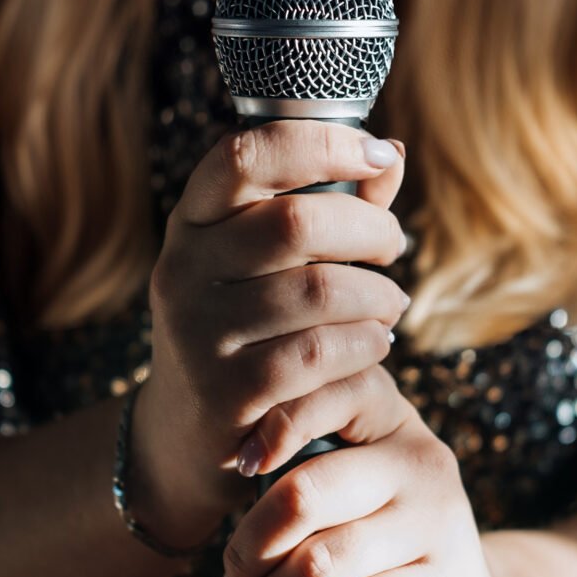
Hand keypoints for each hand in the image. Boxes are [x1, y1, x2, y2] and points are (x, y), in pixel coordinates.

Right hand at [134, 121, 410, 546]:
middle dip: (370, 229)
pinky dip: (365, 345)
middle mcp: (183, 269)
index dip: (321, 142)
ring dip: (378, 295)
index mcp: (193, 221)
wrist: (189, 435)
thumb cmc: (251, 327)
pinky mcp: (225, 392)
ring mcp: (199, 333)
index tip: (379, 153)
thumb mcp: (271, 262)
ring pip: (320, 292)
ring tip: (390, 305)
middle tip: (393, 245)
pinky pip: (319, 354)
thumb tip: (393, 154)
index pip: (244, 153)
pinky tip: (374, 345)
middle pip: (297, 222)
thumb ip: (330, 205)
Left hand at [212, 389, 505, 576]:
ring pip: (322, 562)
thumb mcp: (351, 494)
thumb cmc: (381, 548)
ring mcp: (440, 523)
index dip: (277, 424)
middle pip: (307, 491)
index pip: (333, 393)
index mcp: (391, 420)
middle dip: (250, 548)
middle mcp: (422, 461)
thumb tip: (230, 506)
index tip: (237, 468)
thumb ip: (304, 477)